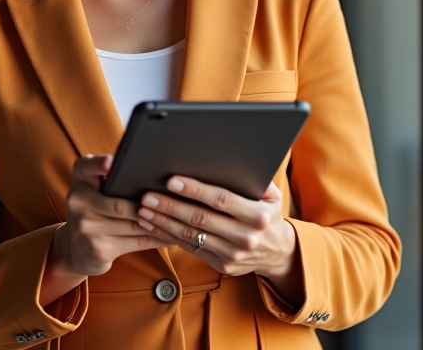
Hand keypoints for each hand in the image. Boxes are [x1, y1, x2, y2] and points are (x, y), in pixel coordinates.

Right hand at [53, 154, 169, 277]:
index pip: (87, 166)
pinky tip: (171, 236)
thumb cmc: (95, 206)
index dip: (100, 164)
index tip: (112, 162)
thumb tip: (151, 165)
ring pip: (133, 224)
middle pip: (120, 203)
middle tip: (175, 200)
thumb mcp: (95, 186)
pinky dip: (156, 239)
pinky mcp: (98, 250)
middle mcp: (77, 201)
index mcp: (80, 178)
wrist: (75, 248)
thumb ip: (113, 174)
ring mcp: (86, 228)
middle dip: (149, 205)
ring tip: (181, 217)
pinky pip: (136, 243)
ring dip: (159, 222)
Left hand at [135, 177, 298, 284]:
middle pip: (201, 219)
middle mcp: (246, 236)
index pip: (221, 199)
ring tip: (144, 210)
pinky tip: (153, 225)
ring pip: (191, 236)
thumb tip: (226, 157)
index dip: (195, 190)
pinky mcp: (222, 265)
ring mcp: (233, 254)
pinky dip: (169, 236)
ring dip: (164, 222)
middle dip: (171, 206)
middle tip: (148, 195)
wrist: (278, 252)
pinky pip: (191, 248)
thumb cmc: (267, 213)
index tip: (172, 181)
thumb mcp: (271, 195)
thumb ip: (252, 178)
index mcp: (258, 215)